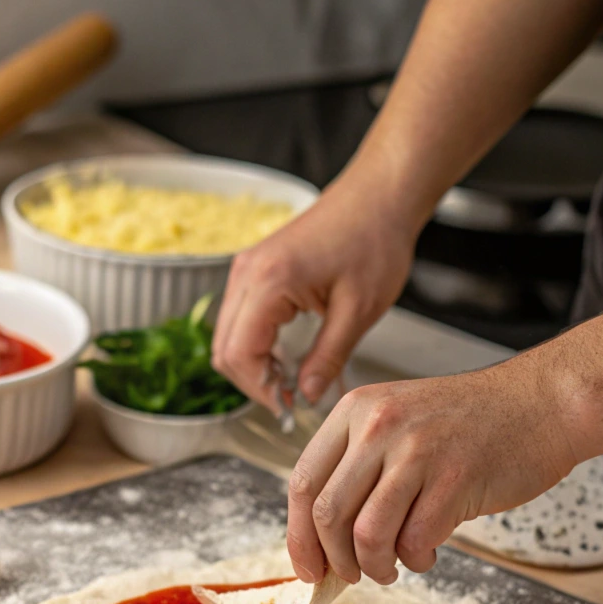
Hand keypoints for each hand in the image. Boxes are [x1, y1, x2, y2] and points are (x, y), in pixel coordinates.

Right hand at [212, 164, 414, 412]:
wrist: (378, 196)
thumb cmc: (374, 240)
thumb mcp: (359, 311)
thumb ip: (328, 358)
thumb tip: (307, 396)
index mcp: (269, 282)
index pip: (239, 354)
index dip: (260, 390)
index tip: (289, 406)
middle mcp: (247, 273)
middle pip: (224, 350)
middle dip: (254, 382)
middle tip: (291, 398)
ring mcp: (246, 269)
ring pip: (227, 337)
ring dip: (252, 366)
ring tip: (291, 380)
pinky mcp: (254, 269)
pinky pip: (238, 320)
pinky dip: (254, 345)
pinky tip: (284, 356)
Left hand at [287, 363, 579, 581]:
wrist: (541, 403)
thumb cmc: (469, 422)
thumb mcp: (397, 421)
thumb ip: (358, 466)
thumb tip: (322, 539)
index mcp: (355, 411)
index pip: (303, 482)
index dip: (298, 536)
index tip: (306, 568)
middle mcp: (379, 426)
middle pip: (327, 514)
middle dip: (334, 560)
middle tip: (350, 575)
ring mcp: (416, 451)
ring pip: (366, 534)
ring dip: (375, 565)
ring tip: (391, 565)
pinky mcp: (454, 480)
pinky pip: (414, 540)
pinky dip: (416, 558)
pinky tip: (428, 549)